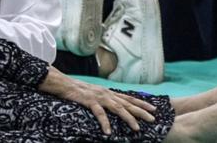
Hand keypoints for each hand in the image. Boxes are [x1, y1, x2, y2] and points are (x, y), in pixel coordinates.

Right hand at [38, 67, 156, 135]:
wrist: (63, 83)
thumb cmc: (78, 91)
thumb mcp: (95, 94)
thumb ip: (105, 100)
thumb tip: (114, 107)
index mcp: (109, 93)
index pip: (129, 98)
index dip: (142, 103)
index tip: (154, 109)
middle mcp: (107, 94)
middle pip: (127, 103)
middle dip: (141, 112)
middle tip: (153, 119)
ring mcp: (99, 97)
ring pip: (117, 108)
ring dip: (128, 118)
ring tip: (136, 128)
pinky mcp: (89, 101)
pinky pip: (99, 113)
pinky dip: (105, 122)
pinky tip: (108, 132)